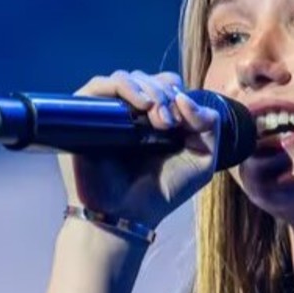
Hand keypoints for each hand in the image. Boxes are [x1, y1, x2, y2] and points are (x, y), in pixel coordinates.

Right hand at [56, 69, 219, 227]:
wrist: (128, 215)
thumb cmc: (163, 191)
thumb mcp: (202, 158)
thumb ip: (208, 124)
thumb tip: (184, 97)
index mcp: (155, 117)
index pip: (166, 84)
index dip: (177, 93)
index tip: (184, 120)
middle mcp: (130, 111)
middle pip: (148, 79)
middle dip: (165, 94)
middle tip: (169, 123)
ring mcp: (107, 112)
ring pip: (127, 78)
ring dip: (149, 91)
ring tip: (159, 118)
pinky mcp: (85, 114)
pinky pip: (101, 84)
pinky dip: (124, 86)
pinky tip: (141, 105)